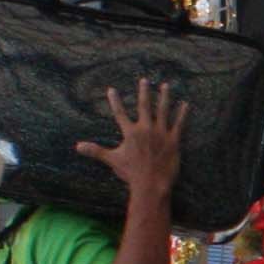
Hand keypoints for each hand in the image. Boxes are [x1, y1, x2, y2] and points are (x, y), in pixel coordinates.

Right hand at [76, 79, 188, 200]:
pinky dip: (182, 113)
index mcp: (130, 132)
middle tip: (144, 80)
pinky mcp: (173, 140)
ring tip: (166, 86)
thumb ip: (95, 151)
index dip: (114, 101)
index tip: (111, 90)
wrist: (151, 183)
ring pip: (163, 110)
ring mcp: (160, 133)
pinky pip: (179, 123)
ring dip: (164, 97)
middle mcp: (145, 129)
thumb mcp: (112, 160)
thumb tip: (77, 146)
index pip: (119, 113)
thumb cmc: (131, 173)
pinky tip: (185, 104)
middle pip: (144, 105)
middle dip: (144, 91)